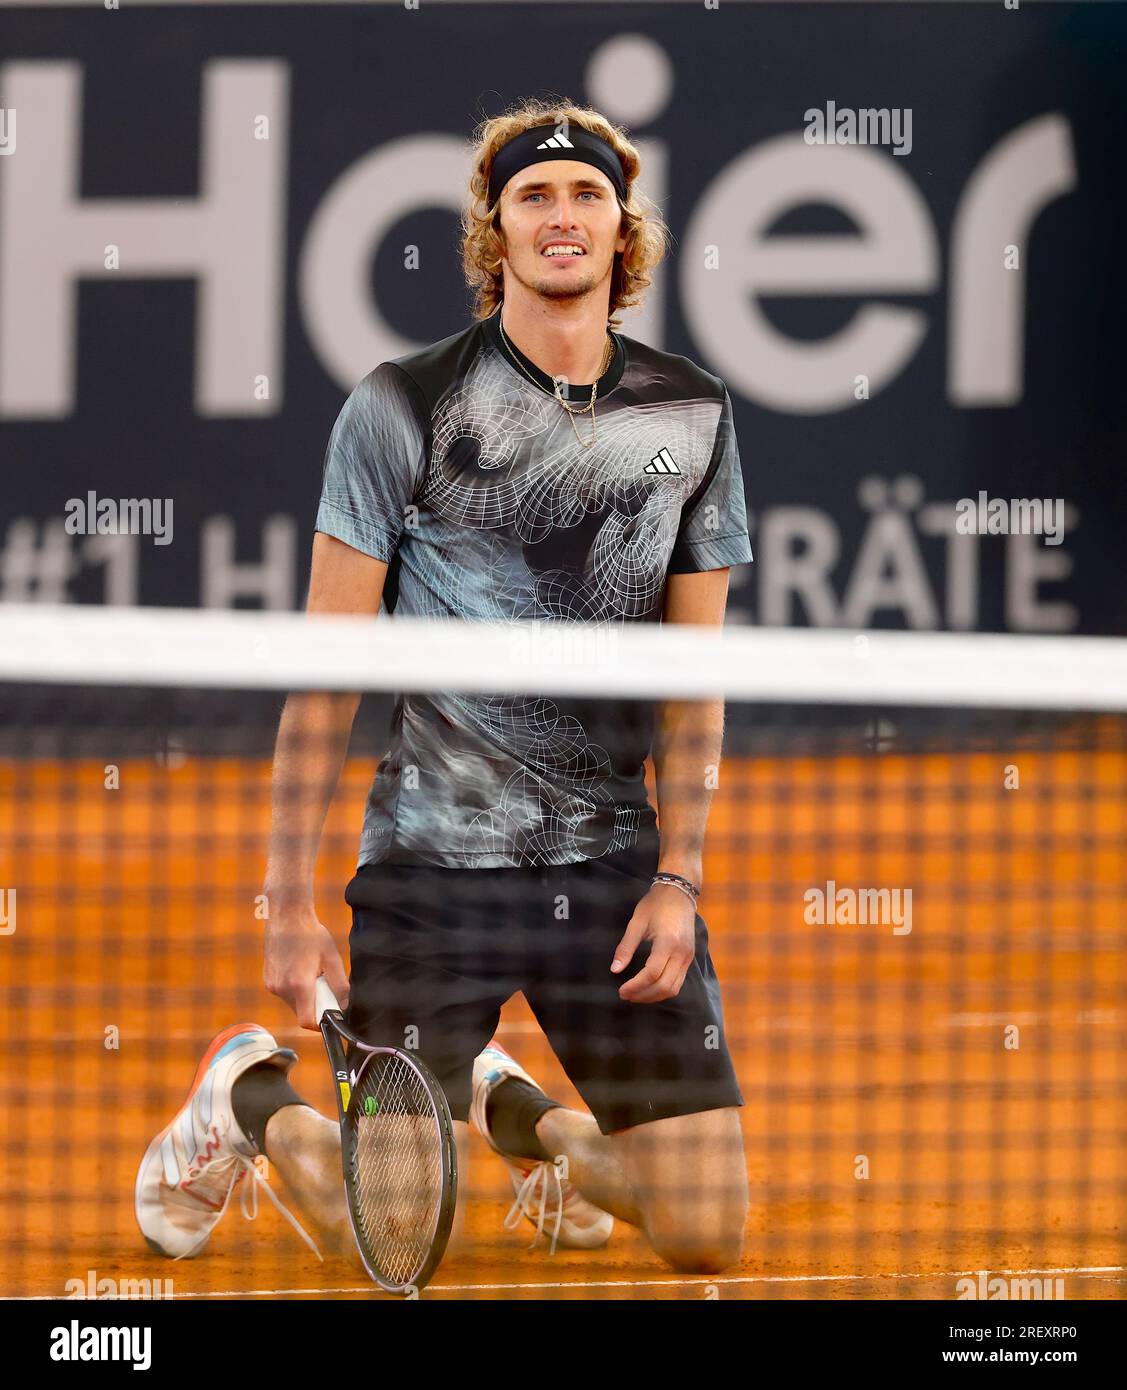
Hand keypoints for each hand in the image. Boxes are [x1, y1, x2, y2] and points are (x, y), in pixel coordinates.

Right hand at [263, 900, 349, 1030]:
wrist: (286, 917)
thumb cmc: (312, 934)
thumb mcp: (332, 958)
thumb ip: (340, 985)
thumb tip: (344, 1005)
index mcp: (299, 984)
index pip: (307, 1021)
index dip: (320, 1023)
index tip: (329, 1016)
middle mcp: (282, 988)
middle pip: (301, 1013)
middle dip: (315, 1005)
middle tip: (322, 984)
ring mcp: (272, 985)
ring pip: (293, 1004)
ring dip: (304, 996)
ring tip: (310, 972)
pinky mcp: (267, 980)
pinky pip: (284, 994)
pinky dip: (294, 989)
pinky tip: (299, 968)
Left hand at [611, 883, 696, 1002]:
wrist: (679, 893)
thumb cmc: (655, 905)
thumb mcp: (636, 922)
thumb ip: (625, 947)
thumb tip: (615, 969)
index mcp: (667, 943)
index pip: (652, 974)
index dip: (635, 986)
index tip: (621, 990)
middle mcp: (681, 953)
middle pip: (664, 986)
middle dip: (643, 995)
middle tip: (625, 995)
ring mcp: (688, 957)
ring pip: (673, 988)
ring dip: (654, 996)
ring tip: (636, 995)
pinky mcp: (689, 958)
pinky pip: (678, 982)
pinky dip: (663, 990)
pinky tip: (649, 988)